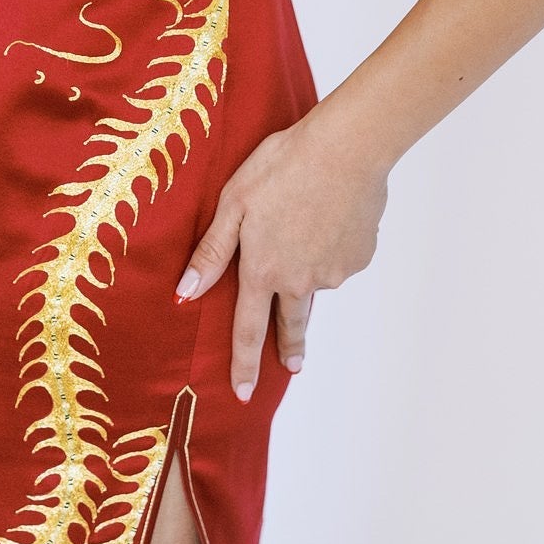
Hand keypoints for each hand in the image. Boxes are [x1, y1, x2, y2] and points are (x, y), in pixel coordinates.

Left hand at [173, 102, 390, 401]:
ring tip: (307, 222)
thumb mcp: (233, 203)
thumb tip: (185, 293)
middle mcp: (299, 281)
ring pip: (315, 281)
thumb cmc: (281, 166)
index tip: (243, 393)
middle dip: (289, 348)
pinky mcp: (359, 257)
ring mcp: (333, 272)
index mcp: (262, 270)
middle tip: (293, 366)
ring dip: (309, 269)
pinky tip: (330, 214)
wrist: (345, 149)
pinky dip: (332, 244)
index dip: (244, 365)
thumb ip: (211, 253)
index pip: (248, 329)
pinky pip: (339, 258)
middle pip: (291, 323)